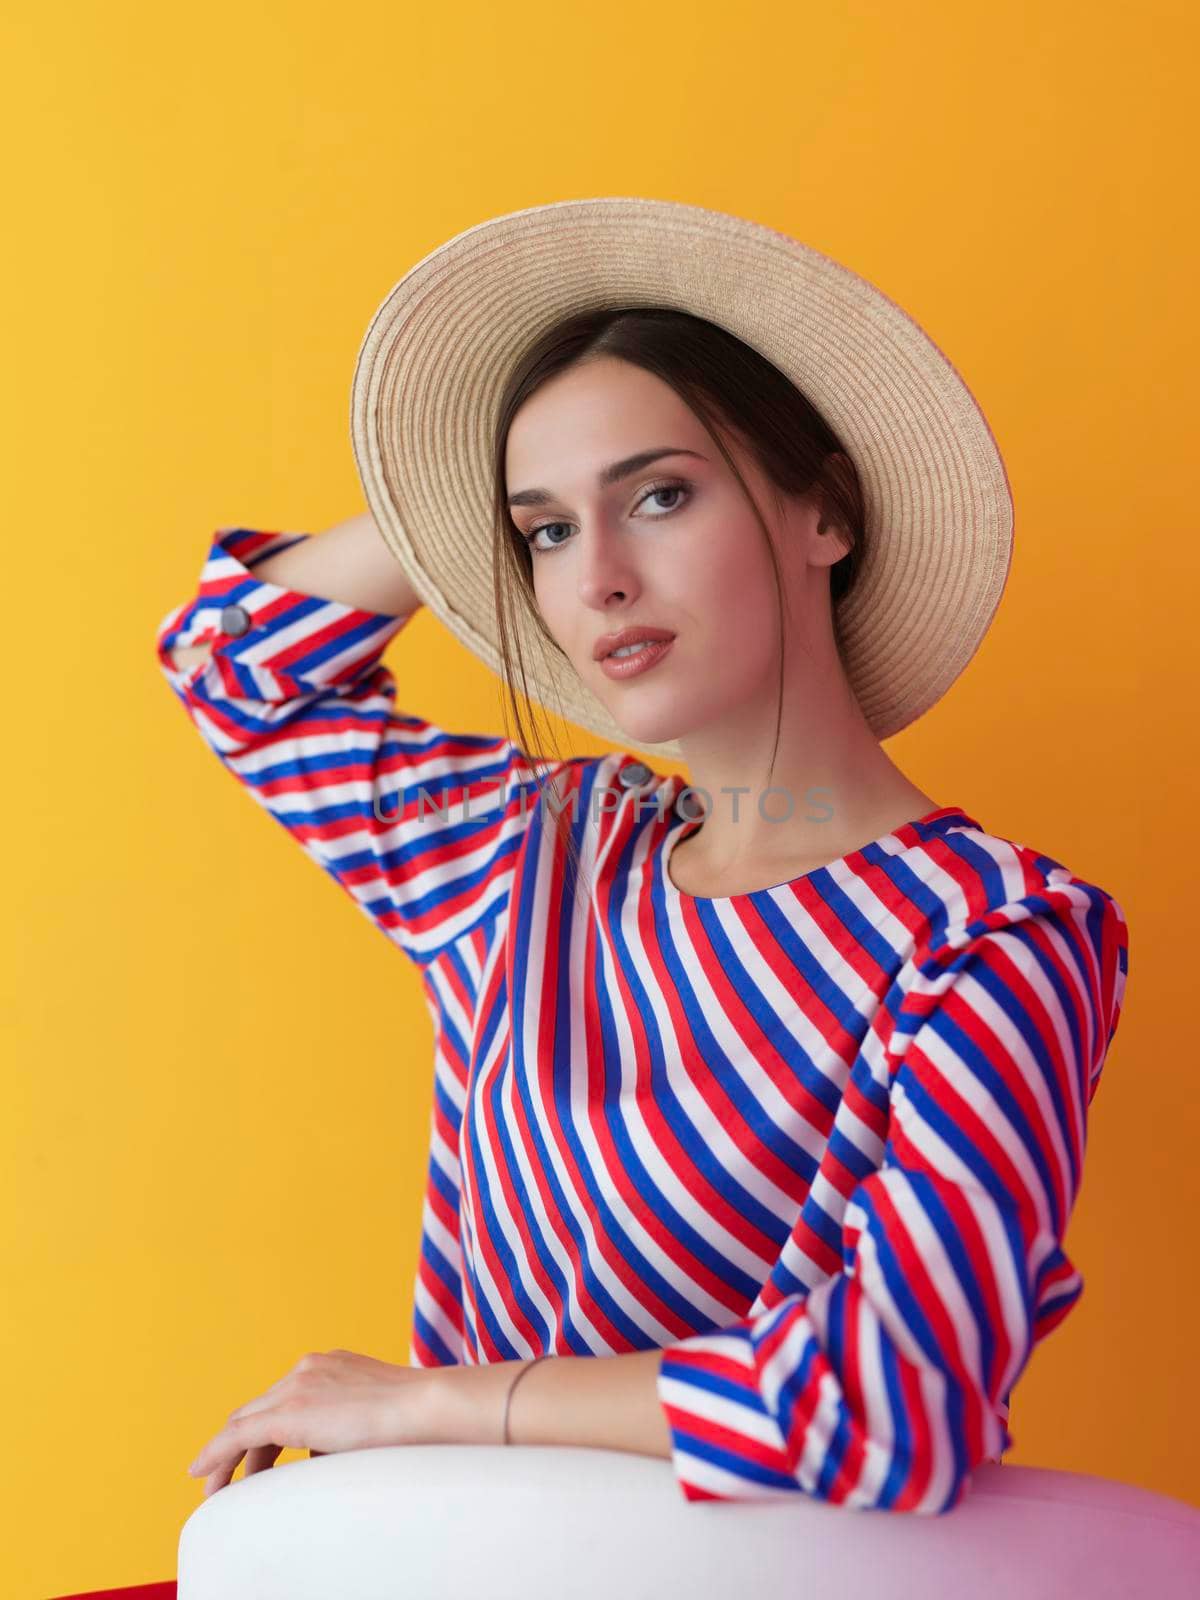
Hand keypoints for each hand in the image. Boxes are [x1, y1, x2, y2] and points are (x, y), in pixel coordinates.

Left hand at [187, 1348, 439, 1498]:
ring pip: (247, 1421)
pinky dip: (217, 1453)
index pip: (286, 1398)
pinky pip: (240, 1435)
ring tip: (216, 1488)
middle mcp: (310, 1368)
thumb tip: (320, 1458)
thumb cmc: (415, 1421)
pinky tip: (202, 1473)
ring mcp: (299, 1384)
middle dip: (243, 1446)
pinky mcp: (290, 1410)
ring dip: (229, 1455)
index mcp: (332, 1365)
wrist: (428, 1408)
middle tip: (233, 1480)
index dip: (265, 1431)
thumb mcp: (372, 1420)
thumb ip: (342, 1430)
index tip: (259, 1459)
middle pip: (261, 1408)